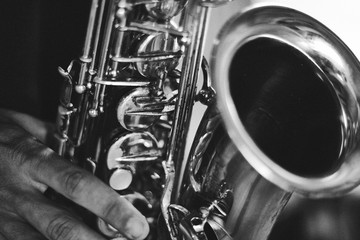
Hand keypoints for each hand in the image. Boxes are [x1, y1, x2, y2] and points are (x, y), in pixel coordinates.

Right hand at [0, 109, 148, 239]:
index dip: (108, 205)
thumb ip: (57, 136)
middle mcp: (17, 192)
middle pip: (62, 224)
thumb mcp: (24, 124)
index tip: (134, 221)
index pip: (77, 184)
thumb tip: (87, 144)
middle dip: (99, 239)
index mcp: (30, 160)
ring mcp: (2, 215)